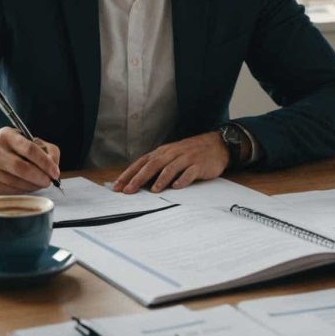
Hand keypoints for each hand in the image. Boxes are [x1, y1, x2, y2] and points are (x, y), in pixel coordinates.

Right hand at [0, 128, 60, 195]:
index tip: (55, 171)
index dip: (46, 162)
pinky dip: (24, 191)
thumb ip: (44, 148)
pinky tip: (27, 186)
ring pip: (19, 183)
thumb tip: (54, 165)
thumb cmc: (7, 148)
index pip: (30, 149)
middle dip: (41, 177)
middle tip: (50, 181)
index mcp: (5, 136)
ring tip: (40, 183)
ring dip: (34, 185)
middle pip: (24, 169)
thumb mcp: (23, 139)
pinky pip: (13, 192)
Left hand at [112, 131, 228, 193]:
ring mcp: (186, 158)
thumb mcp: (171, 155)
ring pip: (170, 168)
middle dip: (139, 178)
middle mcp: (172, 154)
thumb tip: (137, 181)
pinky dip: (183, 179)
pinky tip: (177, 187)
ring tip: (152, 191)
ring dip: (161, 180)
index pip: (142, 162)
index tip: (117, 186)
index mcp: (163, 152)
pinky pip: (190, 172)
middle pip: (152, 165)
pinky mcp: (199, 165)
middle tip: (128, 191)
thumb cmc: (190, 153)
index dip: (129, 174)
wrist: (217, 144)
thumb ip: (157, 166)